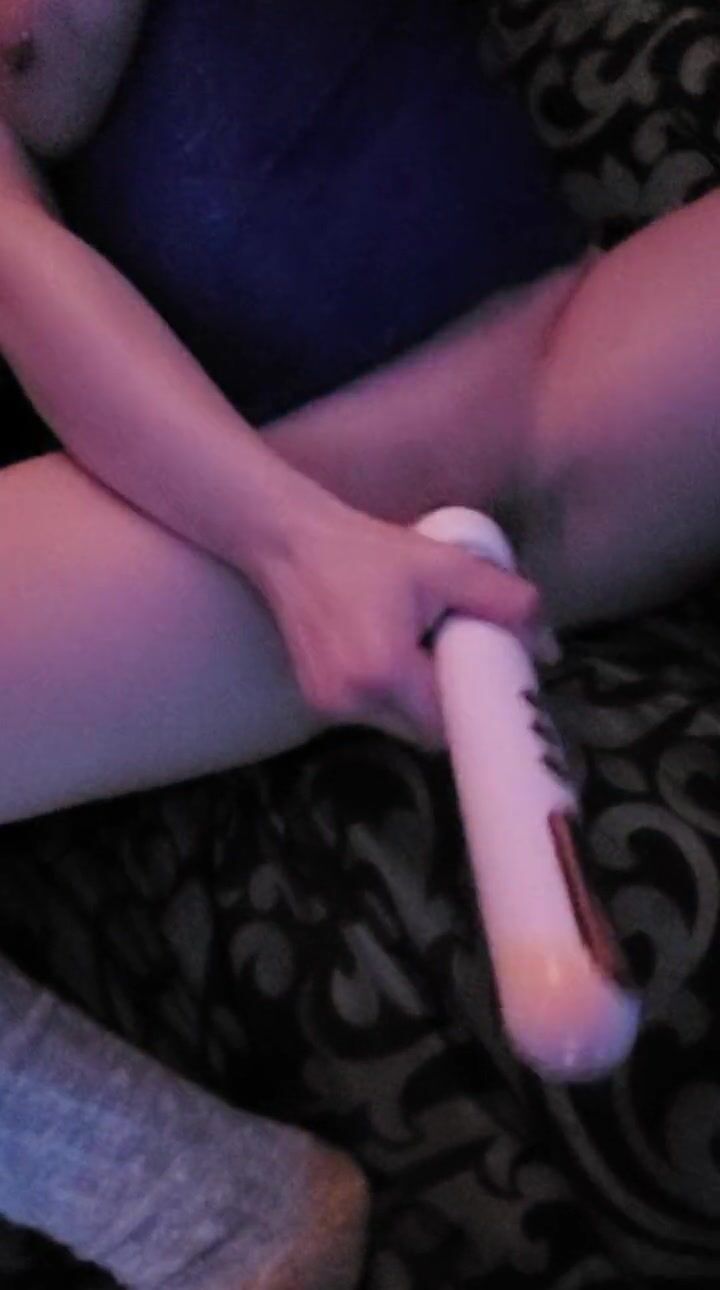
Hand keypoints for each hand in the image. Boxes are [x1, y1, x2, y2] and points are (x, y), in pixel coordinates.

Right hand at [251, 496, 542, 746]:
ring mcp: (329, 706)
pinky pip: (372, 712)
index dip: (477, 708)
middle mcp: (353, 700)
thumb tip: (549, 648)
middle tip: (465, 661)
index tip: (495, 685)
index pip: (451, 724)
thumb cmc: (367, 551)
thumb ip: (503, 601)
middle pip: (426, 731)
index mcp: (385, 672)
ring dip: (420, 699)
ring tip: (425, 651)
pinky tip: (392, 651)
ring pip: (399, 724)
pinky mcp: (315, 700)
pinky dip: (392, 693)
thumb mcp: (444, 565)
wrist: (289, 541)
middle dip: (451, 703)